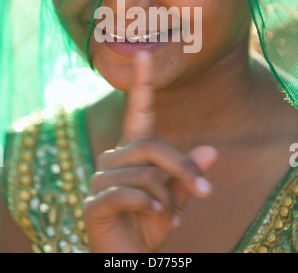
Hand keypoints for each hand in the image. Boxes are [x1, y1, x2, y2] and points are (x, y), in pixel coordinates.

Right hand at [83, 51, 217, 252]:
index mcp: (132, 150)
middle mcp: (114, 158)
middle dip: (183, 170)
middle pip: (153, 146)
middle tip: (206, 192)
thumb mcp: (177, 197)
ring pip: (146, 174)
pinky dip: (151, 209)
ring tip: (170, 215)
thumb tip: (212, 151)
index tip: (143, 52)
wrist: (128, 256)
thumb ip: (189, 173)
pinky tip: (160, 221)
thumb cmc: (151, 222)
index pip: (137, 110)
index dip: (141, 82)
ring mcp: (100, 179)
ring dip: (168, 199)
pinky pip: (129, 194)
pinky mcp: (94, 202)